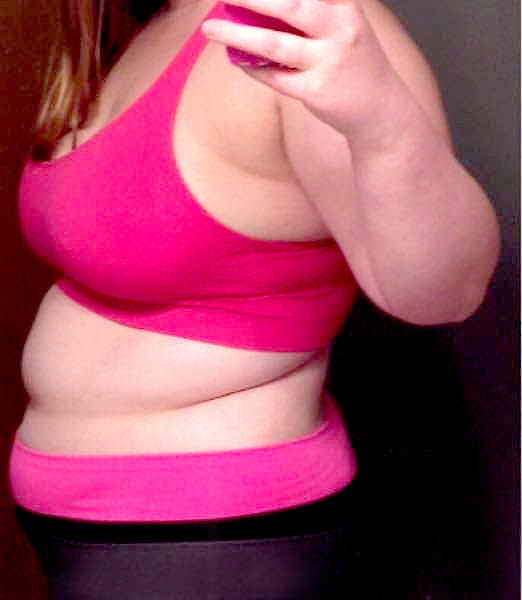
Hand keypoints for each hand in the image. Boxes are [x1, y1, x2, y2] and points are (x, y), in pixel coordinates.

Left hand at [202, 0, 405, 137]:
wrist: (380, 108)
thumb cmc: (354, 63)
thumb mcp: (344, 25)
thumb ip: (315, 11)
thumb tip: (261, 8)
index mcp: (344, 6)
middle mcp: (339, 29)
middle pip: (286, 5)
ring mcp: (327, 62)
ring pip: (272, 44)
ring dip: (236, 35)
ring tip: (209, 29)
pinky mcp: (315, 92)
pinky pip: (273, 77)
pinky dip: (252, 67)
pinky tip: (236, 59)